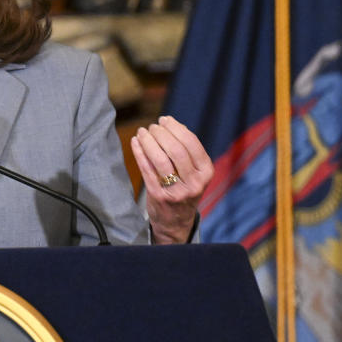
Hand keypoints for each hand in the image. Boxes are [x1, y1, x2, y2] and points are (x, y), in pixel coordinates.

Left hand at [130, 116, 213, 243]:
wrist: (175, 221)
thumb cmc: (183, 188)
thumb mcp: (194, 172)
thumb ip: (187, 151)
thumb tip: (171, 123)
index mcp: (206, 172)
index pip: (192, 143)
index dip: (176, 128)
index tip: (165, 120)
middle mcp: (194, 182)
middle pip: (176, 149)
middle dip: (161, 133)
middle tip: (152, 127)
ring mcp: (176, 191)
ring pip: (160, 159)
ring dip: (149, 141)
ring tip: (142, 132)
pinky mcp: (159, 196)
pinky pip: (146, 169)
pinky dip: (139, 152)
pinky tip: (135, 142)